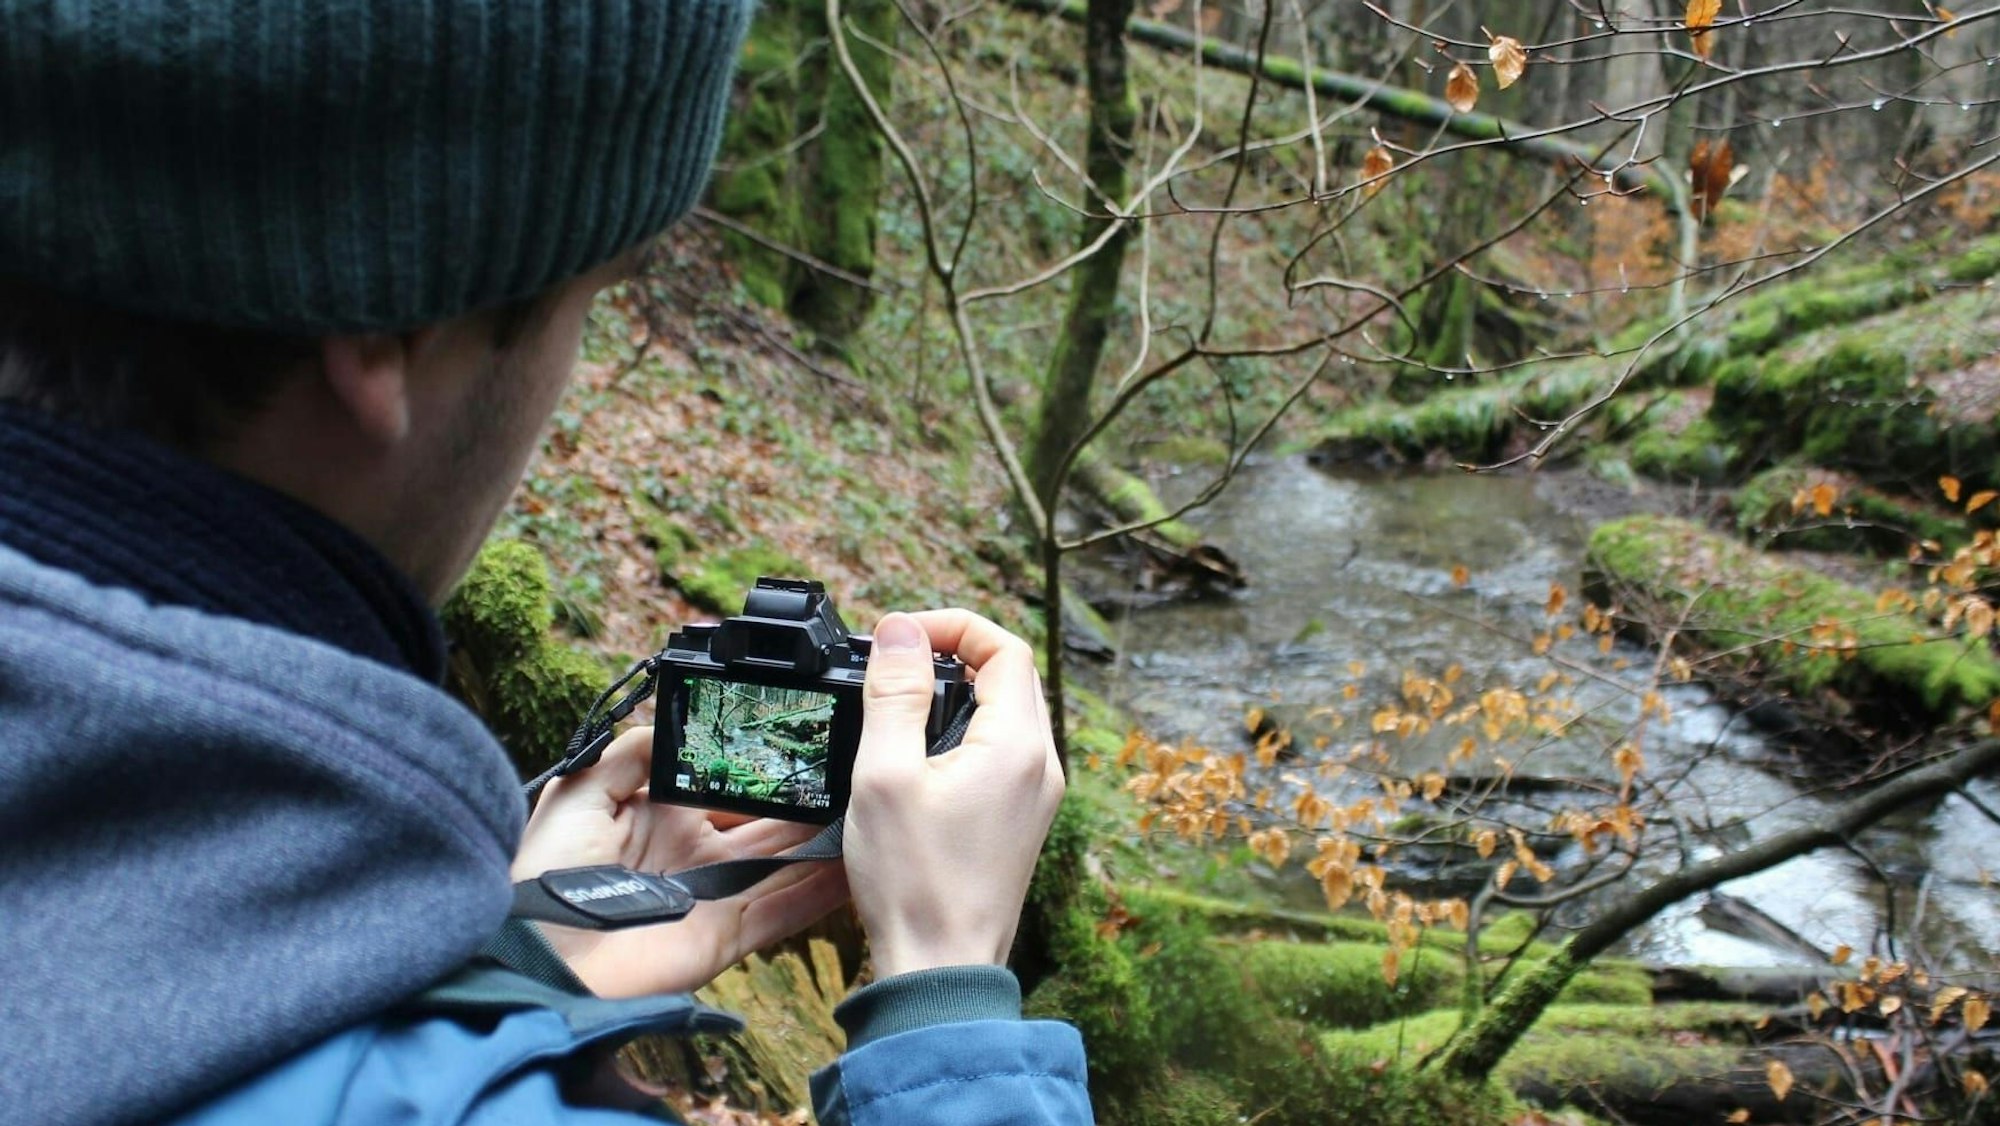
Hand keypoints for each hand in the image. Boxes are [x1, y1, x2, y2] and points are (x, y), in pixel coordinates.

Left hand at [512, 727, 849, 997]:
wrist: (540, 957)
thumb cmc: (547, 875)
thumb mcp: (578, 793)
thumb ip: (632, 753)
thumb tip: (676, 721)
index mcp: (665, 818)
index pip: (729, 788)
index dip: (765, 769)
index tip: (806, 741)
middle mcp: (699, 854)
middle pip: (769, 824)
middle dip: (809, 803)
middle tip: (854, 773)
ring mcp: (717, 897)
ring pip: (786, 864)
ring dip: (826, 844)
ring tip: (871, 814)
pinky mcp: (727, 937)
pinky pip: (785, 911)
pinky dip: (821, 893)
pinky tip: (857, 868)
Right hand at [843, 609, 1064, 978]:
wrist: (941, 969)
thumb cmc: (913, 882)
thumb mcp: (885, 775)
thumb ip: (895, 694)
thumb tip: (901, 630)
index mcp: (1018, 746)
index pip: (1005, 648)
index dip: (953, 626)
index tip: (901, 636)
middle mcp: (1041, 766)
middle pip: (1011, 676)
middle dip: (954, 654)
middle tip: (895, 664)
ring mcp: (1036, 796)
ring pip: (1007, 714)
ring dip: (959, 694)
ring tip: (900, 704)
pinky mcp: (1021, 821)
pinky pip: (1002, 753)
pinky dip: (964, 733)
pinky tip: (919, 755)